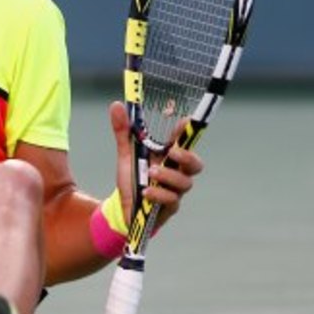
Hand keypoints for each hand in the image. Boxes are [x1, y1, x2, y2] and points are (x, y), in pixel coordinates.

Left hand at [108, 101, 203, 231]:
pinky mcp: (169, 208)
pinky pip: (171, 201)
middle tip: (173, 152)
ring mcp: (175, 191)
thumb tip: (117, 105)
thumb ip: (123, 131)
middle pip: (196, 164)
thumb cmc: (132, 179)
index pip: (185, 142)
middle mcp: (177, 173)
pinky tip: (145, 192)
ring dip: (168, 176)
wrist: (124, 209)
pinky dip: (159, 194)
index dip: (188, 132)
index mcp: (169, 157)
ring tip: (151, 172)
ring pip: (184, 183)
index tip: (186, 120)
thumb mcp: (126, 154)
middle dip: (188, 156)